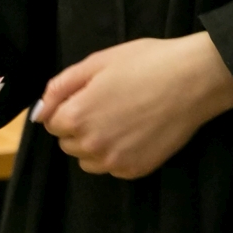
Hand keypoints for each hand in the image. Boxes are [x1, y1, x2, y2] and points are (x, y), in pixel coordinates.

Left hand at [36, 32, 232, 179]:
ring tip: (119, 117)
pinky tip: (134, 131)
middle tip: (105, 102)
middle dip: (78, 125)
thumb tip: (40, 111)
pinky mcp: (135, 170)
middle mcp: (92, 145)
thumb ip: (62, 86)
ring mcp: (114, 161)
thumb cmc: (146, 63)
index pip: (51, 123)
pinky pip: (112, 167)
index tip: (87, 94)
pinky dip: (116, 153)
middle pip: (68, 143)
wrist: (192, 80)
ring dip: (94, 143)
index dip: (66, 106)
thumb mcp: (98, 61)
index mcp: (78, 115)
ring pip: (87, 159)